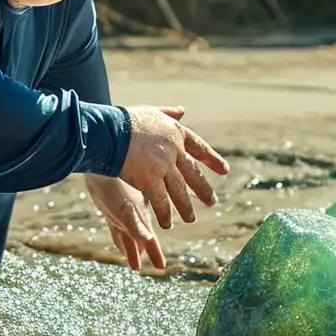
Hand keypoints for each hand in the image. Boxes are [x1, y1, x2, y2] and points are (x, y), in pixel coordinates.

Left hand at [84, 173, 165, 270]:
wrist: (102, 167)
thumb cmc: (112, 187)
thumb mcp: (125, 208)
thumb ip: (135, 224)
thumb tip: (147, 240)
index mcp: (139, 219)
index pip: (149, 241)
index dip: (154, 253)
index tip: (160, 267)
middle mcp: (133, 217)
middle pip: (142, 240)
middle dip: (148, 252)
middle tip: (158, 267)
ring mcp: (121, 215)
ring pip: (129, 236)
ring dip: (133, 248)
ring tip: (136, 262)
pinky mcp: (110, 211)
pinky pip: (117, 229)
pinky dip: (121, 238)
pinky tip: (121, 244)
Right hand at [117, 105, 229, 228]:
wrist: (111, 130)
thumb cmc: (125, 120)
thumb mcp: (151, 111)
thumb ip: (168, 112)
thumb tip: (183, 111)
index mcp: (177, 133)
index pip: (200, 148)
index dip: (212, 160)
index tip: (224, 170)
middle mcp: (174, 151)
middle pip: (192, 174)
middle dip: (203, 189)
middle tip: (212, 202)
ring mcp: (164, 167)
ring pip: (179, 191)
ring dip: (185, 207)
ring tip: (191, 219)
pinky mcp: (150, 180)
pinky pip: (160, 200)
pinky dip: (164, 213)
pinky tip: (167, 225)